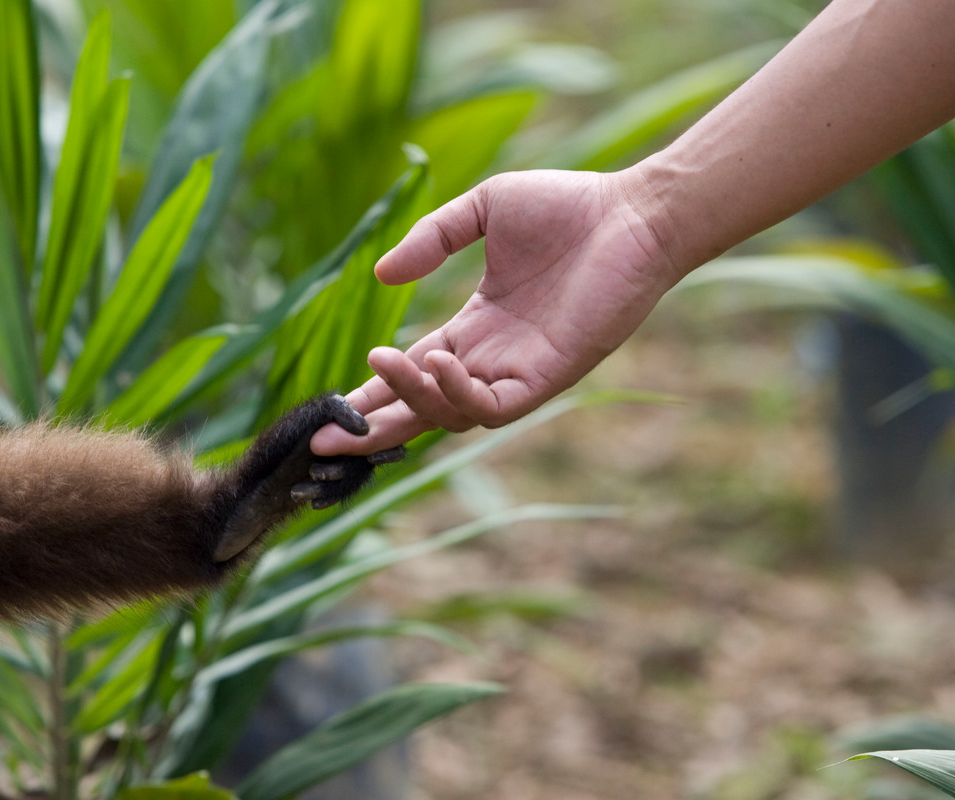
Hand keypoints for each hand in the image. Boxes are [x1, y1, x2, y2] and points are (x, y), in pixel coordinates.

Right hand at [311, 168, 677, 455]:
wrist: (631, 214)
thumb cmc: (567, 207)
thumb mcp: (482, 211)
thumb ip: (432, 241)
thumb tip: (383, 276)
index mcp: (476, 326)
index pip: (413, 369)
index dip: (373, 389)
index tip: (330, 404)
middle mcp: (492, 358)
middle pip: (422, 407)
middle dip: (372, 426)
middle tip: (323, 438)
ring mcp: (518, 372)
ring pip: (451, 412)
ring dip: (410, 397)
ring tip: (383, 364)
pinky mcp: (547, 377)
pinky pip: (493, 408)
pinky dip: (459, 393)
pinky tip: (437, 360)